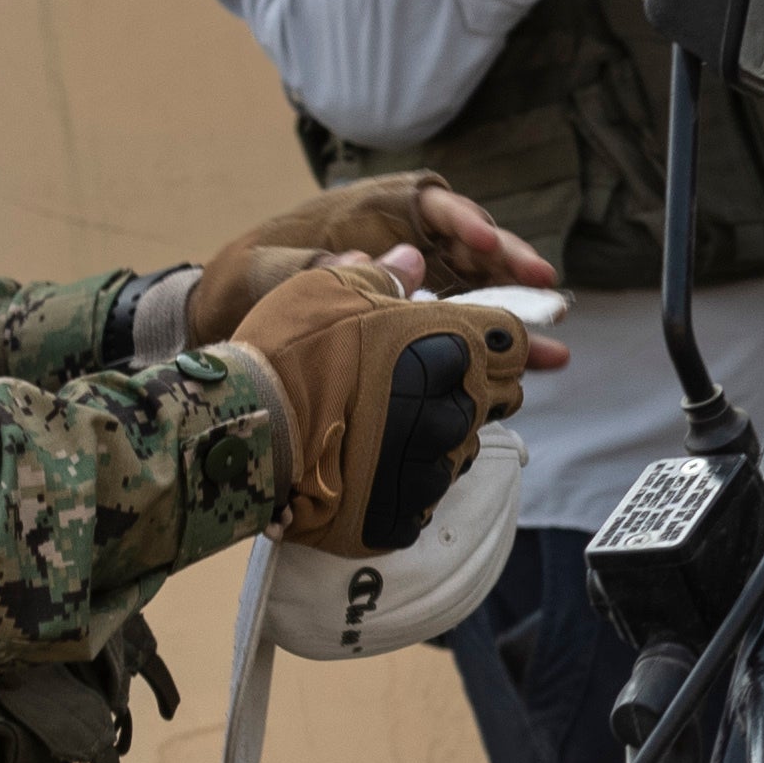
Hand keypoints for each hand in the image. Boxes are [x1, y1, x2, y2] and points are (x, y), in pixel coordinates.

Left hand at [192, 174, 562, 347]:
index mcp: (377, 208)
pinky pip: (466, 321)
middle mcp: (410, 236)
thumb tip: (373, 262)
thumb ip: (312, 263)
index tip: (483, 243)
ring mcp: (422, 276)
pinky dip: (493, 341)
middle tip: (542, 287)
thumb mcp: (267, 268)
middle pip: (473, 245)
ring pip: (482, 286)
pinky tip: (527, 367)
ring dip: (515, 311)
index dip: (462, 222)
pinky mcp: (423, 312)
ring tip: (555, 338)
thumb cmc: (247, 276)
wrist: (234, 311)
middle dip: (510, 264)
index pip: (432, 206)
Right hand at [223, 261, 522, 554]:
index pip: (512, 342)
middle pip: (498, 395)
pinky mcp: (415, 504)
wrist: (251, 430)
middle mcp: (461, 404)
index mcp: (455, 345)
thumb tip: (414, 258)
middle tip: (414, 384)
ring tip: (383, 424)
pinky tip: (370, 462)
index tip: (459, 344)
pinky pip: (429, 487)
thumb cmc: (290, 349)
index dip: (490, 341)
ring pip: (464, 443)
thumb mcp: (330, 289)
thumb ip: (384, 275)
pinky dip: (408, 476)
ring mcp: (441, 459)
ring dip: (437, 433)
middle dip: (467, 387)